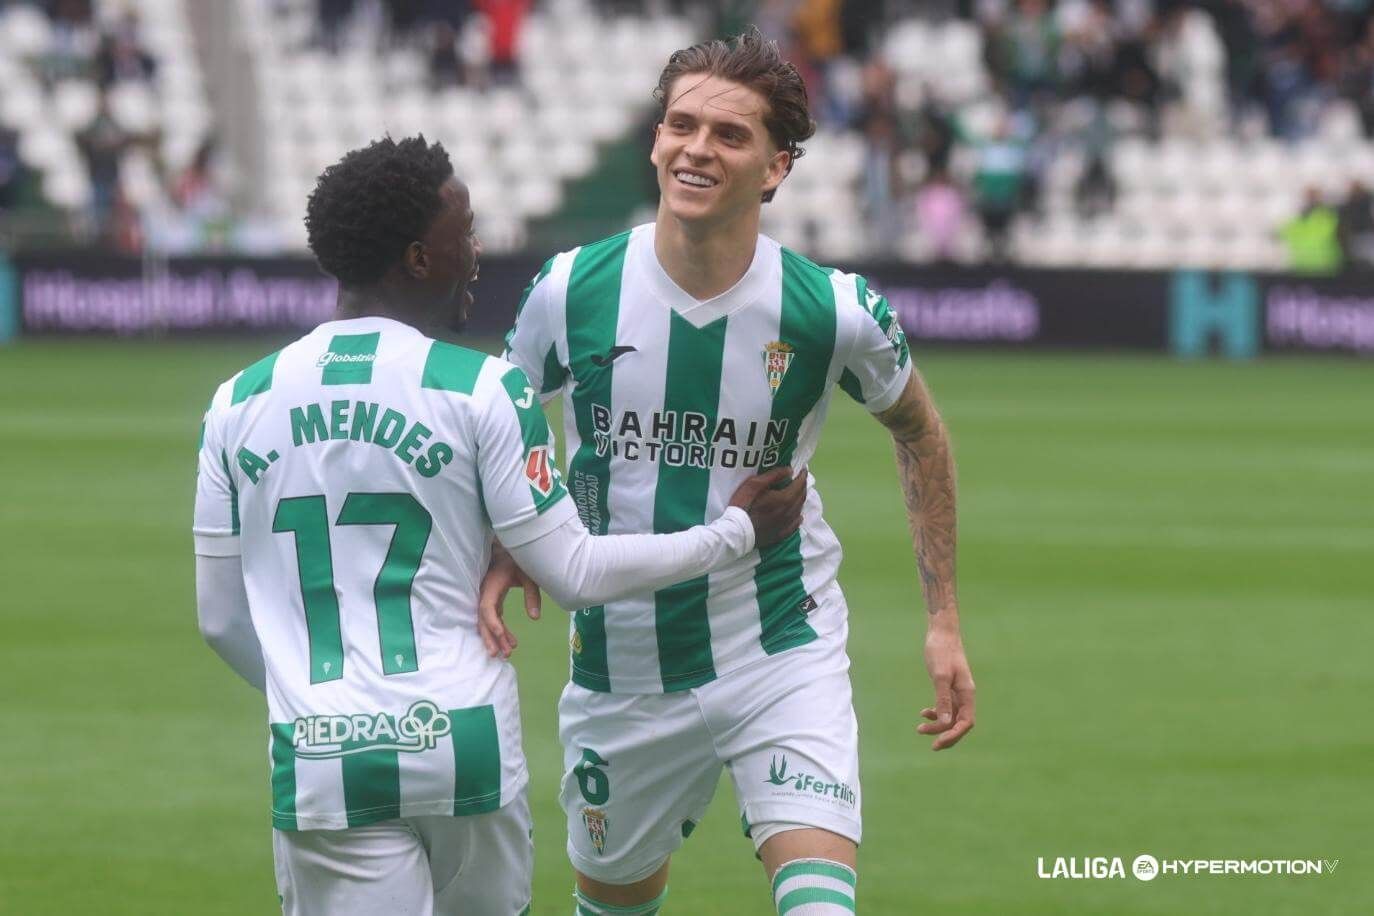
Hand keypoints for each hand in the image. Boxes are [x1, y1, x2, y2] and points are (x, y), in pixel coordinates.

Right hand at [477, 543, 541, 658]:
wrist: (510, 549)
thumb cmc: (520, 559)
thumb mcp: (529, 575)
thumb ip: (532, 595)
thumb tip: (535, 618)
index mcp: (492, 585)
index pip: (487, 607)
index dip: (492, 623)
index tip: (501, 635)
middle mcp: (486, 593)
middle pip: (484, 619)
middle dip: (491, 637)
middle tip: (500, 654)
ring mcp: (488, 597)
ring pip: (488, 621)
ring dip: (496, 638)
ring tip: (507, 654)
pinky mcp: (494, 600)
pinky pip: (494, 618)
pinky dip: (501, 631)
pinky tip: (511, 643)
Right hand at [728, 466, 807, 548]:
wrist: (736, 531)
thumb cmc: (743, 504)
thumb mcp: (754, 484)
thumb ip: (774, 476)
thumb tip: (790, 470)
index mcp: (784, 498)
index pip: (799, 485)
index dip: (802, 476)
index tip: (803, 469)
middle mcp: (789, 512)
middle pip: (801, 497)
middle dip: (802, 486)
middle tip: (801, 479)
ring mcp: (786, 525)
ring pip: (799, 510)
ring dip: (800, 500)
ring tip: (798, 493)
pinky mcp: (781, 534)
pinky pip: (795, 525)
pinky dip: (798, 517)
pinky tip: (798, 515)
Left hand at [918, 623, 974, 749]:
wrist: (941, 632)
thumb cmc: (941, 651)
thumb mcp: (939, 676)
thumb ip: (943, 699)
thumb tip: (945, 723)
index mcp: (967, 693)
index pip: (966, 722)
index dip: (954, 735)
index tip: (938, 742)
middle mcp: (965, 694)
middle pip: (959, 723)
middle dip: (946, 734)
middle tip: (930, 744)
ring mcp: (957, 691)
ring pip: (951, 716)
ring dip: (938, 725)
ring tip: (920, 728)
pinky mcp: (948, 686)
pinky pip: (945, 707)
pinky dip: (935, 712)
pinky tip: (923, 713)